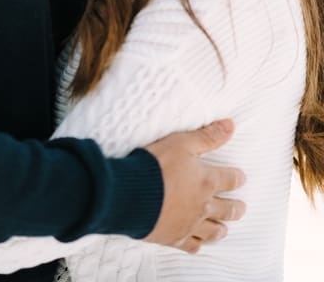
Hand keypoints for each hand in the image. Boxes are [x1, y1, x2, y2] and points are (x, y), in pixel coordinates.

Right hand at [143, 119, 245, 252]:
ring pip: (213, 231)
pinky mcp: (173, 237)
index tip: (241, 178)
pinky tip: (197, 243)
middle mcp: (203, 206)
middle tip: (241, 207)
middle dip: (236, 208)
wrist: (129, 194)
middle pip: (227, 210)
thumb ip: (206, 136)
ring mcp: (189, 224)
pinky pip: (191, 245)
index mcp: (206, 182)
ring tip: (224, 229)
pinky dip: (196, 244)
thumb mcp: (180, 143)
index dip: (237, 178)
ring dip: (220, 229)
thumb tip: (231, 124)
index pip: (230, 180)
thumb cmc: (154, 166)